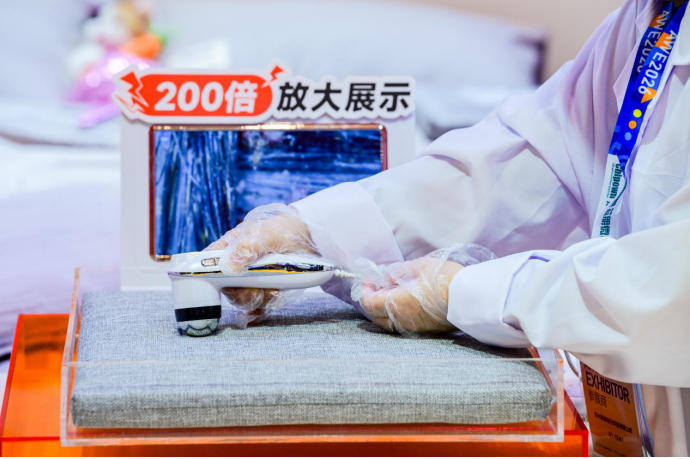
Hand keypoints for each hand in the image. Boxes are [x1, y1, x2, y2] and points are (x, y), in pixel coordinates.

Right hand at [204, 203, 317, 325]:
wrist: (308, 238)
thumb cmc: (280, 229)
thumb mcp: (263, 233)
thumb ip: (247, 247)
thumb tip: (229, 266)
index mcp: (228, 251)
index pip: (206, 265)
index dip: (205, 277)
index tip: (216, 285)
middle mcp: (236, 269)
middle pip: (227, 289)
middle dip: (241, 294)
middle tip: (255, 291)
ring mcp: (251, 282)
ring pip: (245, 300)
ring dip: (258, 299)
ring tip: (274, 289)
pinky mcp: (266, 292)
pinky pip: (260, 307)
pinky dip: (264, 308)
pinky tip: (272, 302)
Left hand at [352, 250, 464, 334]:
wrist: (471, 298)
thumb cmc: (445, 279)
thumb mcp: (420, 266)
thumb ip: (398, 272)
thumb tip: (386, 276)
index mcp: (397, 304)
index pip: (369, 303)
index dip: (364, 291)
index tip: (368, 281)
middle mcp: (402, 320)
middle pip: (375, 316)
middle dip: (371, 301)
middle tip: (377, 286)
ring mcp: (414, 327)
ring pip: (388, 322)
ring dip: (384, 309)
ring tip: (391, 292)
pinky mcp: (425, 330)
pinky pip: (402, 325)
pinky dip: (396, 314)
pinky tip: (404, 302)